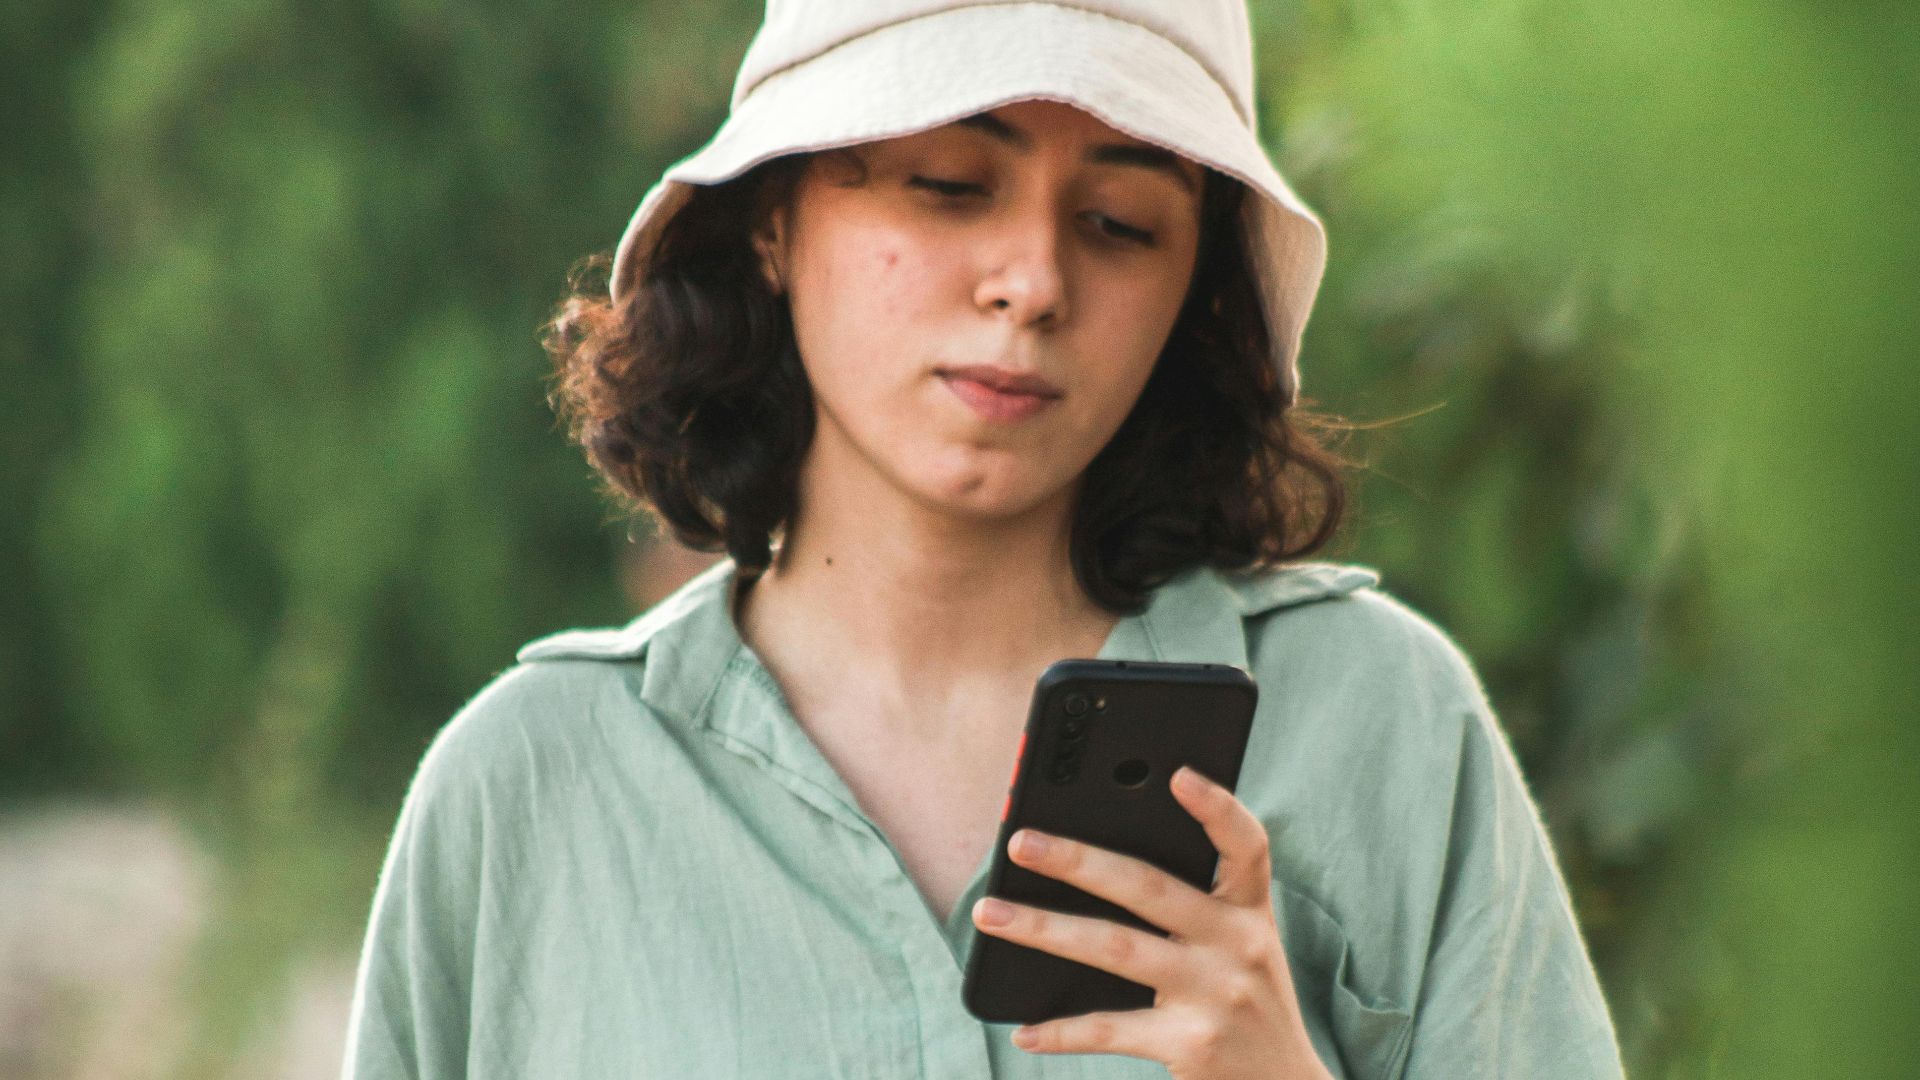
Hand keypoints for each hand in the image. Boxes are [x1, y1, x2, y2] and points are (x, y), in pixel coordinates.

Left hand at [970, 766, 1332, 1079]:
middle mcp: (1240, 945)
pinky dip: (1063, 1031)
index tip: (1177, 774)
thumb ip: (1195, 903)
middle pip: (1149, 887)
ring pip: (1115, 948)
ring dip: (1044, 929)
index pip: (1247, 845)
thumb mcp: (1239, 945)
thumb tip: (1091, 860)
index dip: (1216, 808)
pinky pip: (1112, 1029)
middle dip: (1077, 860)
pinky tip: (1025, 1030)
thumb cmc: (1244, 998)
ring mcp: (1216, 994)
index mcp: (1250, 910)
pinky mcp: (1192, 1044)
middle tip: (1019, 842)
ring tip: (990, 914)